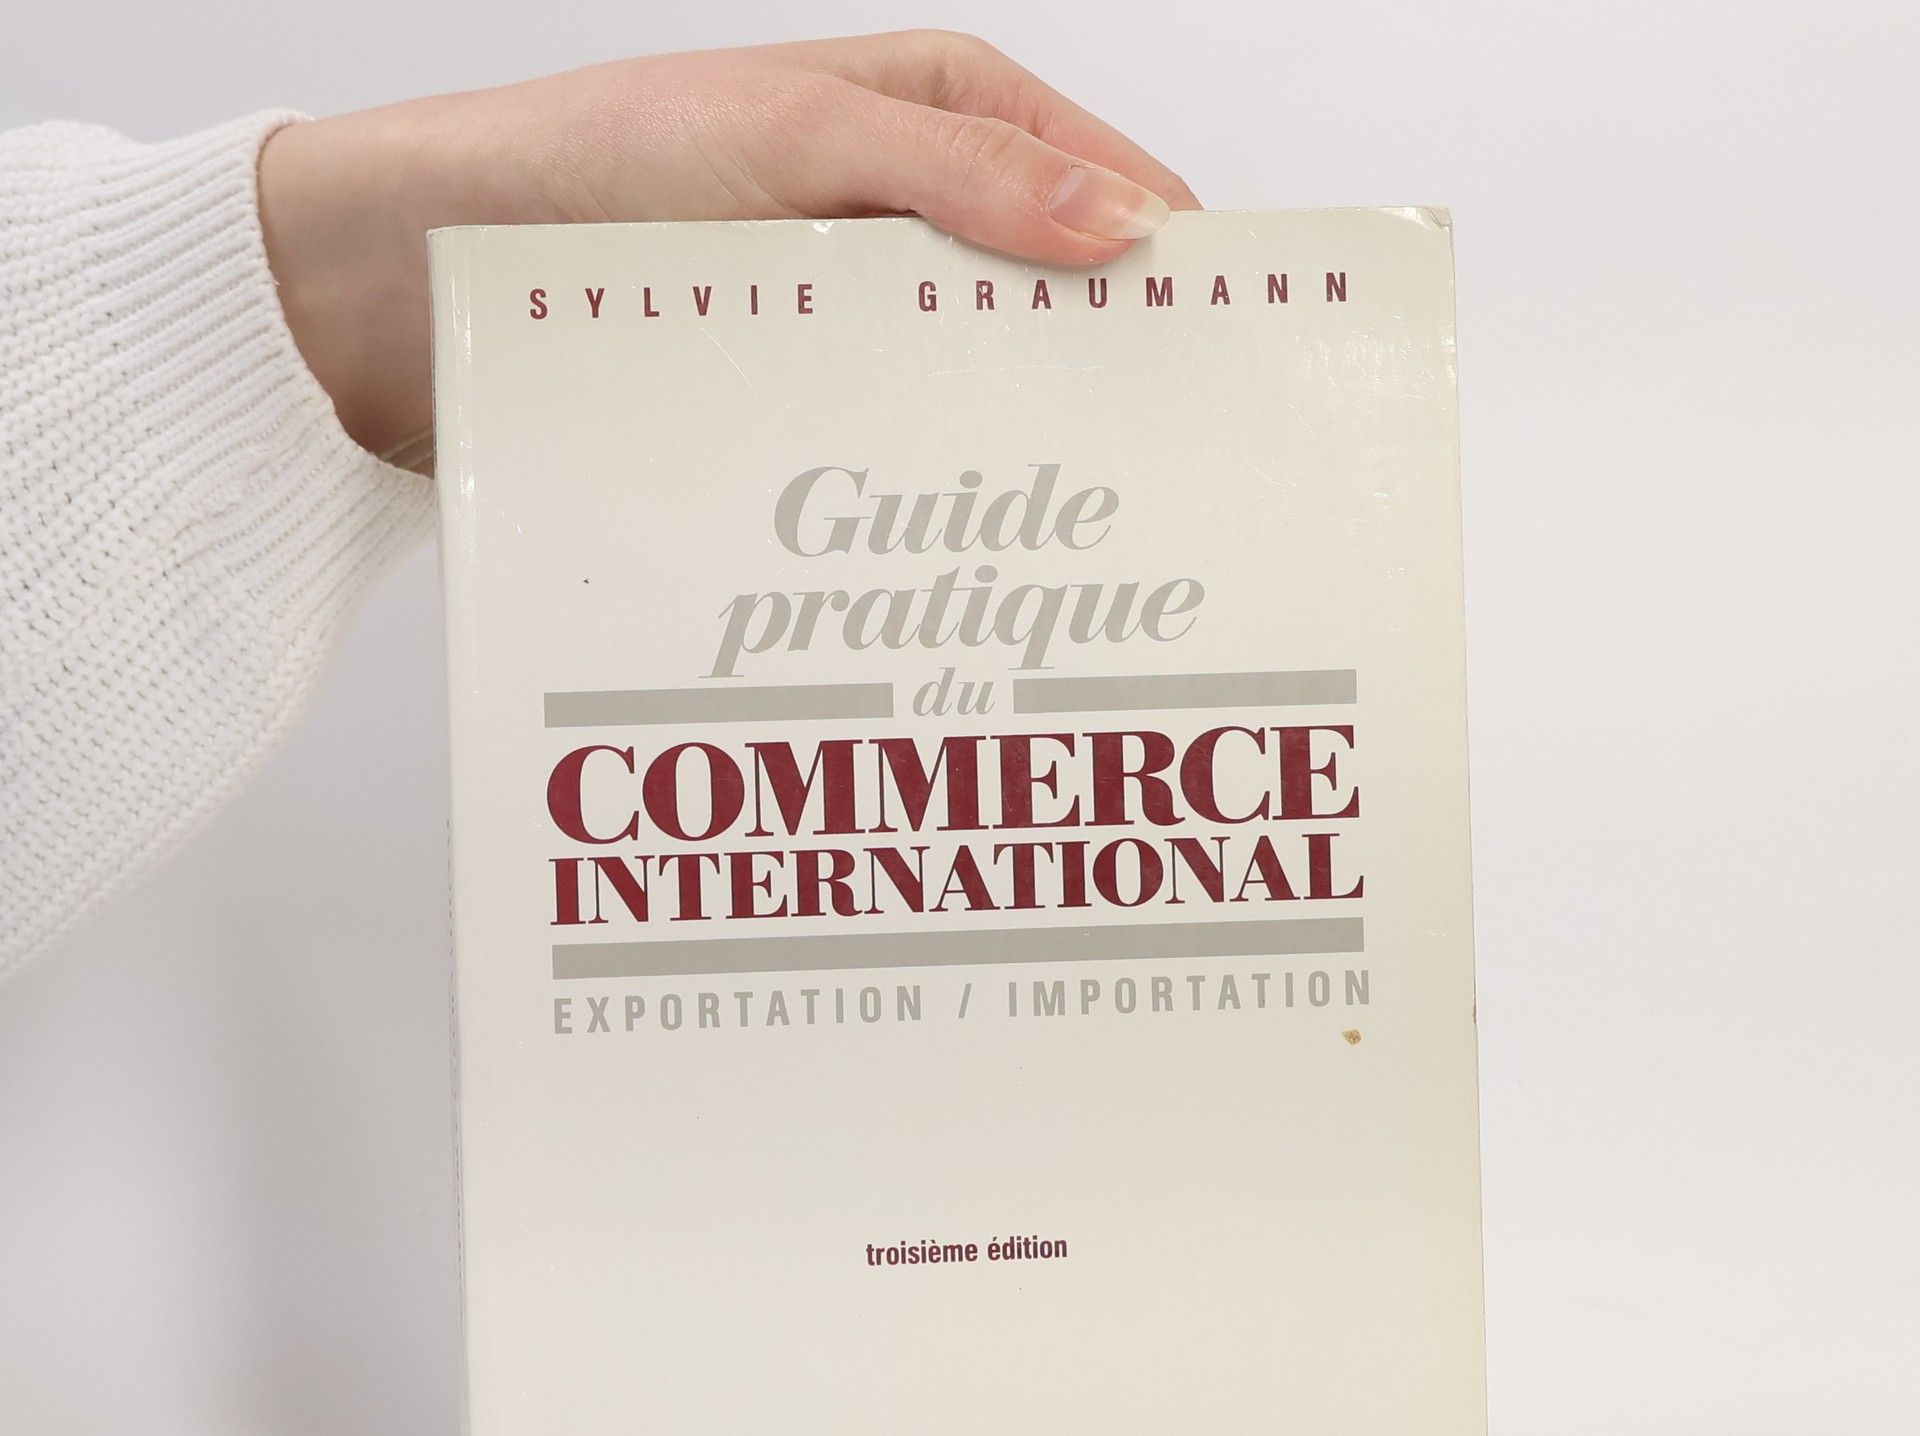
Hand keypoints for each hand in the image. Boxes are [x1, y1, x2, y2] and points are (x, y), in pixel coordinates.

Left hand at [258, 32, 1198, 459]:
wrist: (407, 290)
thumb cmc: (580, 174)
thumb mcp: (793, 140)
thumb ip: (961, 176)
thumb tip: (1127, 222)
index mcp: (932, 115)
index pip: (1103, 188)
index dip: (1176, 271)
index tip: (1242, 356)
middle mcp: (900, 218)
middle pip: (1051, 301)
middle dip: (1108, 381)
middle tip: (1165, 476)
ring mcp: (846, 316)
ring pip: (971, 388)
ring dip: (1010, 455)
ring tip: (1067, 538)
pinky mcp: (792, 400)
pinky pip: (887, 444)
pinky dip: (922, 489)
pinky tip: (948, 545)